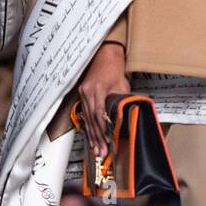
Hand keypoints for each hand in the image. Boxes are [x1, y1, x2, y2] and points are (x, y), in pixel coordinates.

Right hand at [78, 43, 130, 157]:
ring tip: (95, 149)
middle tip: (101, 152)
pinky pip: (85, 114)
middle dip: (97, 138)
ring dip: (92, 135)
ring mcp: (83, 93)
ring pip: (87, 119)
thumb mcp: (122, 85)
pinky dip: (88, 126)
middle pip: (92, 119)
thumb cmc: (115, 67)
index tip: (107, 141)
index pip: (99, 114)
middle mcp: (87, 91)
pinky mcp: (82, 94)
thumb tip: (124, 118)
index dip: (103, 130)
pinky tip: (90, 137)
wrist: (105, 54)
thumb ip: (121, 102)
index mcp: (98, 89)